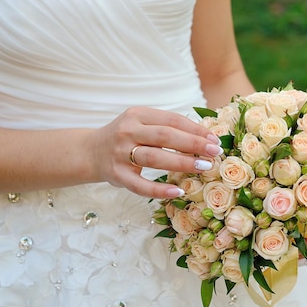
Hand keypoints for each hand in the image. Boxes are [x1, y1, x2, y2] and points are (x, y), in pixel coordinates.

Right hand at [89, 106, 222, 198]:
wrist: (92, 152)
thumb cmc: (127, 138)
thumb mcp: (142, 124)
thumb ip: (167, 127)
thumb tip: (205, 137)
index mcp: (137, 115)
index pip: (172, 120)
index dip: (195, 129)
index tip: (214, 140)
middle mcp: (127, 131)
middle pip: (165, 136)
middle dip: (193, 144)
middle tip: (214, 153)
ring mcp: (120, 154)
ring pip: (155, 157)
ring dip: (182, 162)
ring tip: (204, 167)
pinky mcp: (117, 175)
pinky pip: (141, 185)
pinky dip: (160, 190)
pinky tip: (178, 191)